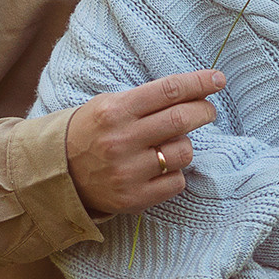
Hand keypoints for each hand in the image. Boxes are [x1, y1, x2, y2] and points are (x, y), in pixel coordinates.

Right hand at [66, 70, 225, 218]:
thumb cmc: (92, 132)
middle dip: (204, 111)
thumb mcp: (108, 105)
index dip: (199, 83)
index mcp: (115, 110)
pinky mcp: (133, 198)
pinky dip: (175, 173)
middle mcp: (121, 140)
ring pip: (183, 152)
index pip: (168, 90)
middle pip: (182, 119)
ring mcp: (128, 171)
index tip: (218, 79)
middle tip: (207, 110)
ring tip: (169, 145)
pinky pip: (176, 182)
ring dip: (185, 145)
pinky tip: (160, 169)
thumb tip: (193, 93)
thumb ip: (146, 100)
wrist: (60, 173)